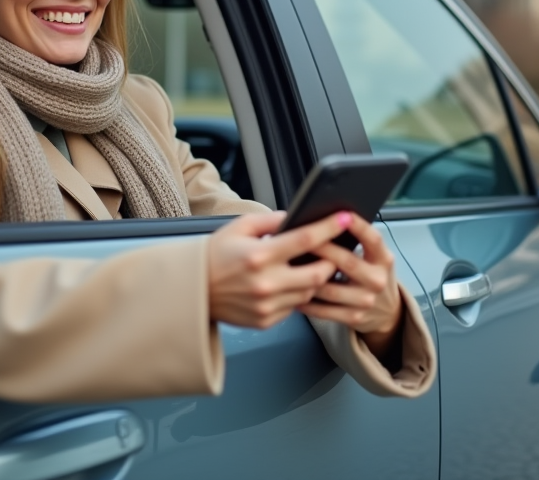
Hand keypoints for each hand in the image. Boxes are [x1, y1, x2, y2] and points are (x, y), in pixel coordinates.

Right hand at [206, 211, 352, 328]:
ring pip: (309, 293)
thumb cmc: (216, 255)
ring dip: (315, 280)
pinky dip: (297, 295)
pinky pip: (294, 308)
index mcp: (259, 255)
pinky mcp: (266, 321)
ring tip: (309, 267)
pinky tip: (289, 284)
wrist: (194, 290)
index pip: (305, 240)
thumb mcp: (239, 227)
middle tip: (331, 252)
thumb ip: (271, 220)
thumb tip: (297, 217)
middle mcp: (265, 283)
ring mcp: (266, 305)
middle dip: (330, 262)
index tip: (344, 219)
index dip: (328, 228)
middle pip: (318, 273)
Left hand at [296, 215, 403, 360]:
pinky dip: (307, 301)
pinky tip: (293, 291)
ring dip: (308, 277)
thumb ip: (356, 241)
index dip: (359, 227)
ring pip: (331, 288)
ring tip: (289, 266)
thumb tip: (325, 222)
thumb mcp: (372, 256)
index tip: (342, 214)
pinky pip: (324, 310)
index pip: (373, 239)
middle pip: (347, 262)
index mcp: (383, 259)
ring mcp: (366, 301)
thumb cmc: (368, 274)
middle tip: (301, 238)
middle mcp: (378, 280)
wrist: (385, 311)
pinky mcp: (354, 318)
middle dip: (323, 248)